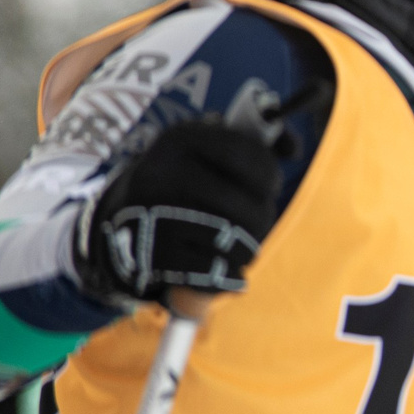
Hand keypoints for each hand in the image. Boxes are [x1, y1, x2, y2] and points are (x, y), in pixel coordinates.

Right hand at [75, 118, 281, 305]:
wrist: (120, 220)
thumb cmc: (183, 181)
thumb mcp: (207, 150)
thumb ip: (256, 143)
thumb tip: (293, 147)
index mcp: (181, 138)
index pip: (248, 154)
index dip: (269, 175)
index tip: (268, 185)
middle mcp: (163, 172)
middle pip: (245, 206)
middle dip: (261, 219)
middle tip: (256, 222)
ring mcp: (155, 214)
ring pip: (234, 241)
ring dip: (247, 248)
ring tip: (239, 244)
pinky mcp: (153, 253)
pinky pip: (213, 271)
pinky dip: (227, 275)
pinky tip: (223, 267)